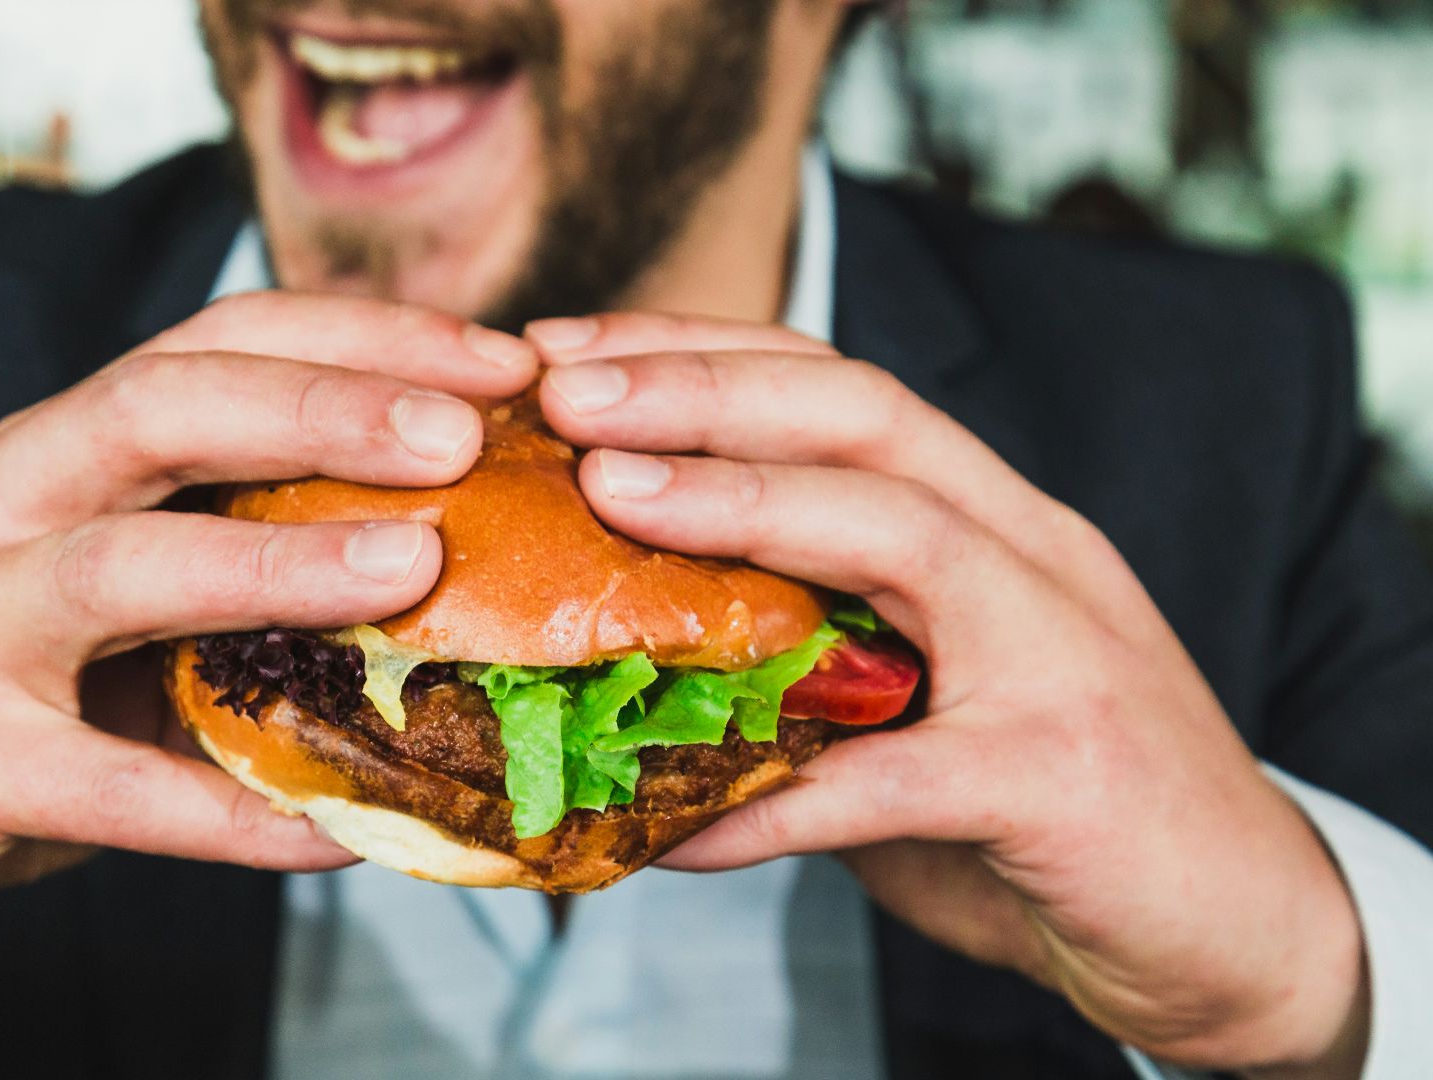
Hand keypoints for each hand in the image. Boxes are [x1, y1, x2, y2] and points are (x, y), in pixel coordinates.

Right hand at [0, 292, 538, 978]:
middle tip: (470, 423)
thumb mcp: (45, 604)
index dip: (349, 340)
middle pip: (159, 406)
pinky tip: (340, 832)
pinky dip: (229, 813)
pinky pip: (107, 790)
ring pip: (120, 565)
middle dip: (325, 400)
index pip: (199, 348)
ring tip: (417, 565)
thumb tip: (391, 589)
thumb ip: (179, 580)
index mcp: (28, 460)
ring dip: (280, 559)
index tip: (485, 361)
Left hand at [528, 312, 1368, 1079]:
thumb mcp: (926, 698)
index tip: (569, 354)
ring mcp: (1060, 654)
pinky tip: (669, 827)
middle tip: (561, 389)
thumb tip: (630, 650)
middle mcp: (1032, 556)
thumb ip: (813, 661)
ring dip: (740, 500)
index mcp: (992, 522)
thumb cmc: (1055, 806)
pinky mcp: (1062, 778)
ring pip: (900, 531)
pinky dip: (774, 796)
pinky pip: (892, 778)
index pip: (841, 387)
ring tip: (607, 494)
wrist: (1240, 928)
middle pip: (865, 414)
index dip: (702, 352)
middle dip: (704, 385)